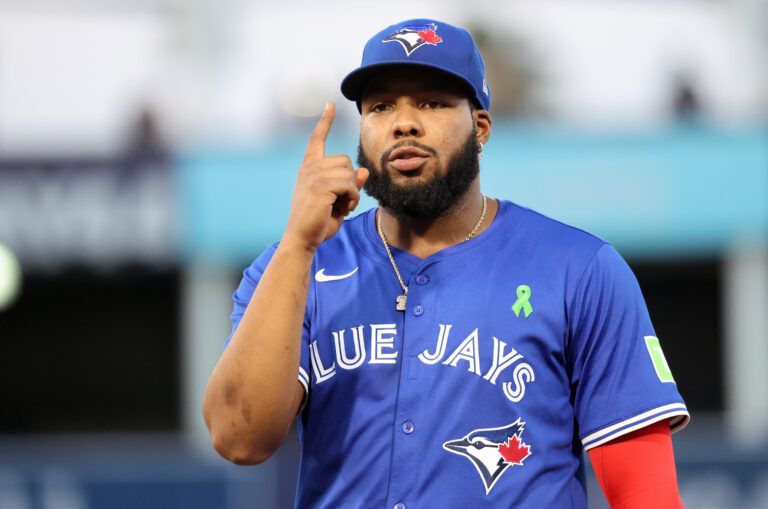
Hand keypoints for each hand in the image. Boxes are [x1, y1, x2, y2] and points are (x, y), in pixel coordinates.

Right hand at [283, 102, 368, 251]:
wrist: (303, 238)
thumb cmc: (319, 221)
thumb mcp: (338, 200)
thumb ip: (350, 185)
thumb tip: (363, 171)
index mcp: (309, 168)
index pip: (317, 140)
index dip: (325, 121)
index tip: (330, 104)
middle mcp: (310, 168)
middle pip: (346, 161)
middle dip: (351, 182)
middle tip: (342, 201)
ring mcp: (314, 175)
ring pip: (350, 174)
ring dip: (352, 193)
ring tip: (341, 206)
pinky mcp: (321, 185)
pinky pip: (350, 185)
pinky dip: (352, 199)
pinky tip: (342, 209)